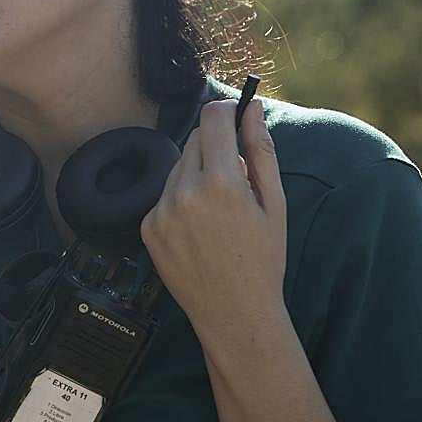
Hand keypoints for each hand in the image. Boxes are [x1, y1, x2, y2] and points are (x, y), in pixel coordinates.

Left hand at [140, 97, 286, 331]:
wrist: (235, 313)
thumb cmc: (262, 260)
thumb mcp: (273, 203)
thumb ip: (261, 149)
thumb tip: (252, 108)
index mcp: (221, 182)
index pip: (213, 118)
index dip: (226, 111)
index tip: (235, 116)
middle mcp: (185, 192)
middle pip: (196, 139)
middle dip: (216, 147)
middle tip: (236, 178)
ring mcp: (161, 210)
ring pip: (179, 167)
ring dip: (198, 174)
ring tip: (219, 212)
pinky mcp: (148, 227)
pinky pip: (165, 195)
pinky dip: (181, 200)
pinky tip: (200, 228)